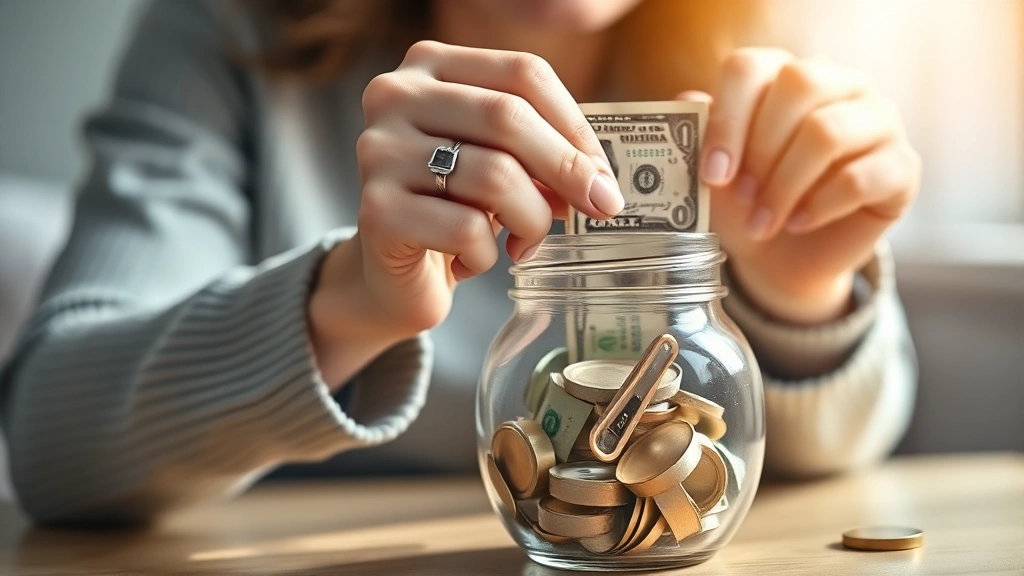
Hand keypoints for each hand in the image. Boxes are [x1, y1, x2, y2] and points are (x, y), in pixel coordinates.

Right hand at [309, 41, 621, 384]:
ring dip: (532, 220)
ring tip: (526, 243)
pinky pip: (465, 229)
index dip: (575, 125)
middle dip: (566, 169)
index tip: (604, 174)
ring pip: (493, 176)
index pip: (523, 73)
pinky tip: (472, 261)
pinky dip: (487, 255)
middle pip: (508, 117)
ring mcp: (379, 152)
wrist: (390, 273)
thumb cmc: (452, 208)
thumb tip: (598, 180)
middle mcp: (395, 96)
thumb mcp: (499, 163)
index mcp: (429, 65)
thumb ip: (542, 152)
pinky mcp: (376, 211)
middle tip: (599, 208)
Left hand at [691, 48, 920, 324]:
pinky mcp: (902, 166)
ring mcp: (879, 121)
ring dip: (785, 185)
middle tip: (740, 196)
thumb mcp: (717, 174)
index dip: (727, 119)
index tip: (711, 174)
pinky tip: (798, 224)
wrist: (786, 258)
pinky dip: (819, 207)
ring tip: (762, 222)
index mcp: (787, 74)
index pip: (752, 67)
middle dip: (760, 150)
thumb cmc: (748, 203)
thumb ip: (702, 137)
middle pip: (799, 85)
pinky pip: (859, 178)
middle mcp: (840, 84)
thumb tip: (686, 101)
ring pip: (829, 131)